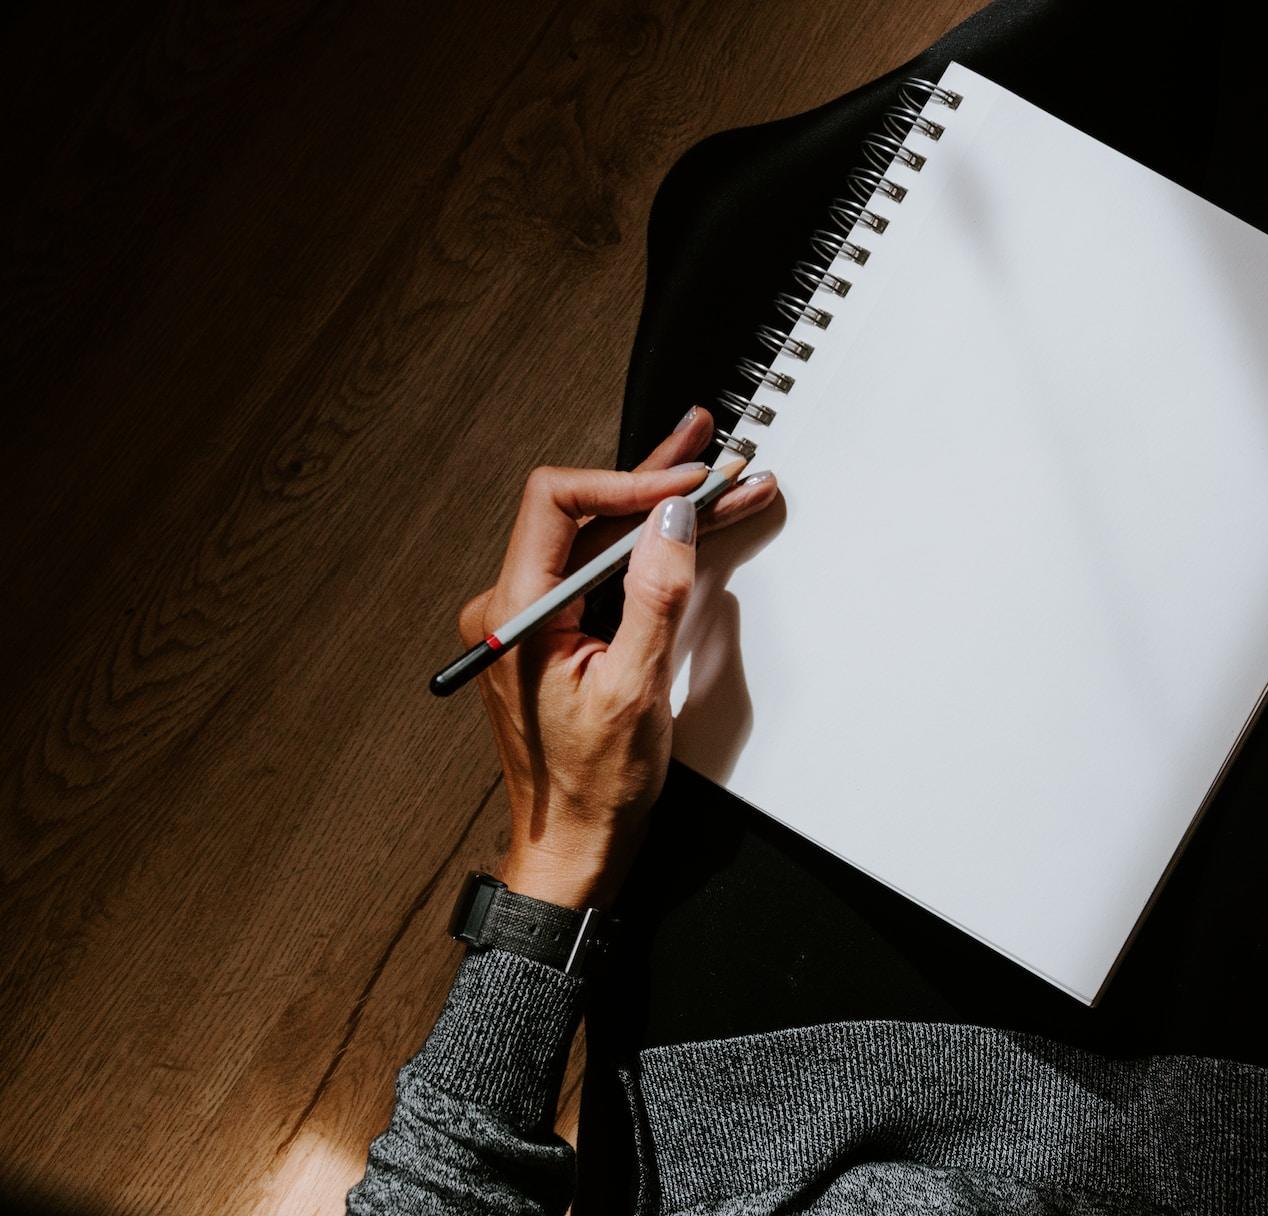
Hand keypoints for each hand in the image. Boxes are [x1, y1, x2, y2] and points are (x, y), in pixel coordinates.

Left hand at [456, 407, 777, 907]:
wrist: (574, 847)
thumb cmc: (592, 787)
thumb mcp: (635, 688)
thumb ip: (655, 595)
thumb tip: (673, 521)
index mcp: (513, 612)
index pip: (557, 502)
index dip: (627, 480)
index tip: (685, 484)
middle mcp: (511, 606)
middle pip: (584, 513)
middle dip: (657, 485)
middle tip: (713, 455)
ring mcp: (534, 618)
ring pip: (599, 539)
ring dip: (661, 515)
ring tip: (721, 483)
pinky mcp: (559, 632)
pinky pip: (603, 573)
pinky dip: (650, 552)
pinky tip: (691, 531)